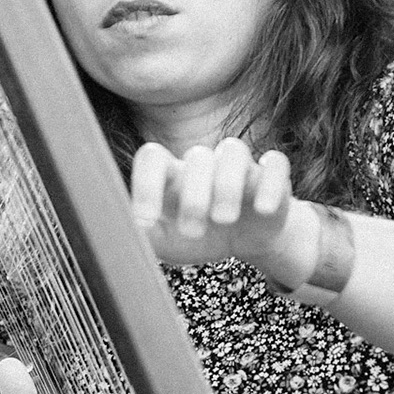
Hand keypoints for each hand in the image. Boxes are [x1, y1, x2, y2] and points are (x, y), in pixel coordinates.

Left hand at [130, 138, 302, 272]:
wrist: (244, 241)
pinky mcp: (272, 177)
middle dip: (194, 195)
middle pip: (197, 157)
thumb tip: (117, 233)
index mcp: (173, 175)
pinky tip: (262, 210)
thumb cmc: (197, 235)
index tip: (145, 221)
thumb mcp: (165, 242)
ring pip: (234, 151)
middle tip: (193, 232)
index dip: (145, 184)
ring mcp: (240, 167)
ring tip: (224, 219)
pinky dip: (271, 183)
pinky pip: (276, 164)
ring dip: (228, 184)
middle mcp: (205, 165)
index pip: (152, 157)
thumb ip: (142, 235)